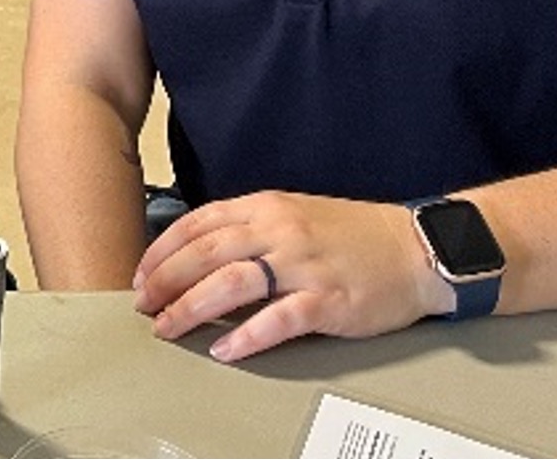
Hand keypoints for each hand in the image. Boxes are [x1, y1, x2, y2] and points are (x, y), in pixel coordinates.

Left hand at [132, 190, 444, 362]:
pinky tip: (224, 348)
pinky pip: (278, 319)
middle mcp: (279, 231)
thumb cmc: (353, 235)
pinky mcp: (328, 299)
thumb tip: (199, 255)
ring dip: (192, 307)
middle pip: (205, 253)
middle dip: (166, 281)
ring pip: (231, 282)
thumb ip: (248, 229)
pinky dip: (246, 335)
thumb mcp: (294, 214)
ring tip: (169, 327)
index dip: (162, 251)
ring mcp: (303, 265)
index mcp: (266, 207)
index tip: (141, 275)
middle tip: (144, 306)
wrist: (415, 248)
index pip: (198, 223)